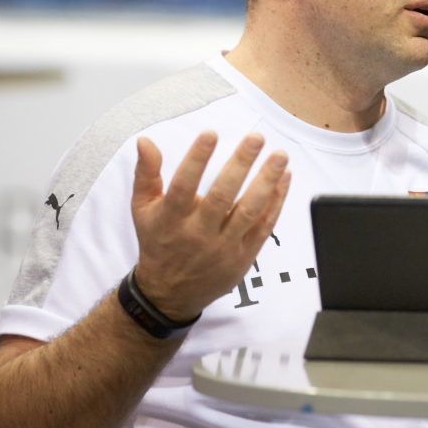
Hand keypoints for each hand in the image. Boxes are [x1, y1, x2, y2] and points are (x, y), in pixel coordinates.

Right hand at [130, 131, 291, 321]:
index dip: (197, 159)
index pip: (184, 186)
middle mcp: (197, 233)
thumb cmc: (158, 242)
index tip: (211, 134)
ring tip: (279, 156)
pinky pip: (264, 226)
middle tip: (256, 138)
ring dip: (267, 182)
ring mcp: (223, 246)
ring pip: (248, 212)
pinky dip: (276, 202)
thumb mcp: (143, 209)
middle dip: (241, 164)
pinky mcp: (243, 256)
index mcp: (171, 219)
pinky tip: (284, 178)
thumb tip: (145, 141)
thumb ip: (146, 174)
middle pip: (222, 196)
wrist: (169, 293)